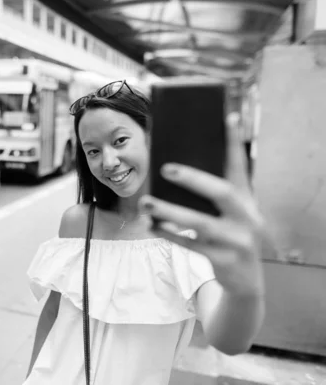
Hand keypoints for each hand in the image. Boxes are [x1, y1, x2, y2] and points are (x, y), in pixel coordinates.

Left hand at [140, 113, 266, 296]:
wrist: (246, 279)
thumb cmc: (229, 234)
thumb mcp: (229, 212)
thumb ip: (211, 193)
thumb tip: (171, 170)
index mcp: (247, 198)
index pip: (240, 165)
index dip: (234, 141)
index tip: (227, 115)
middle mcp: (247, 216)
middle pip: (222, 193)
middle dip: (193, 179)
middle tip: (164, 168)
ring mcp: (238, 240)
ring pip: (200, 223)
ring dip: (169, 211)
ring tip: (145, 202)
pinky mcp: (224, 259)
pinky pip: (190, 244)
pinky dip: (169, 233)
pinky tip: (151, 225)